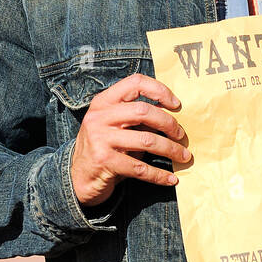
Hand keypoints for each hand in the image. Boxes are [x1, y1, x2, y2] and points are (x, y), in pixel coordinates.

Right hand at [71, 73, 190, 206]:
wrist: (78, 177)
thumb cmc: (104, 147)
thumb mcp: (115, 126)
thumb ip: (137, 117)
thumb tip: (173, 114)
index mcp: (104, 101)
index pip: (135, 83)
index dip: (159, 90)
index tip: (176, 104)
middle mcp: (100, 116)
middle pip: (144, 111)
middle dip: (169, 123)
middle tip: (181, 135)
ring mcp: (101, 138)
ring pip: (147, 140)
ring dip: (170, 149)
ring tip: (183, 156)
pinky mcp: (105, 161)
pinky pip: (140, 168)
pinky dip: (159, 175)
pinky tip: (171, 178)